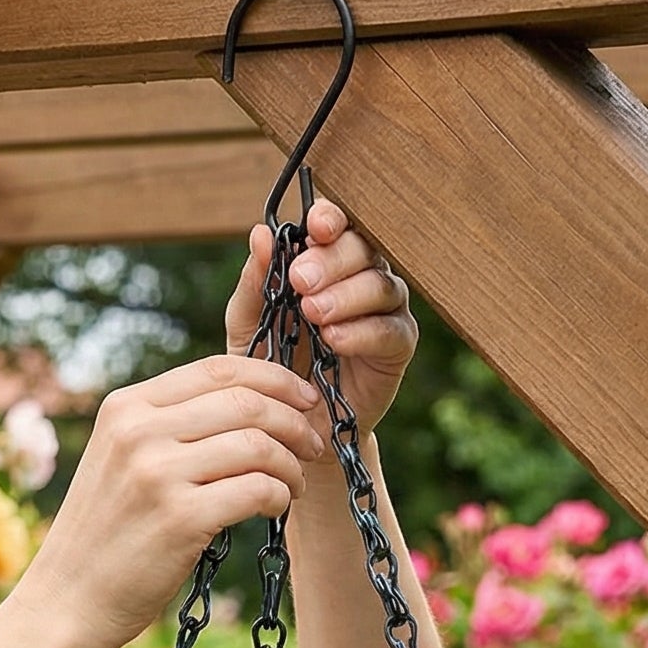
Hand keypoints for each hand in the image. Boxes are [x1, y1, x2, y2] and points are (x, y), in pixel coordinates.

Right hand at [29, 354, 326, 647]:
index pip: (218, 369)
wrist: (67, 603)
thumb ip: (166, 427)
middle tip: (314, 444)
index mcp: (125, 407)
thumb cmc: (104, 537)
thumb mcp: (119, 461)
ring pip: (258, 443)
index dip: (274, 378)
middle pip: (246, 401)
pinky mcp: (181, 519)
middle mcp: (139, 432)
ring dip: (292, 463)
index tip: (303, 399)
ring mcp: (158, 474)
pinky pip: (257, 489)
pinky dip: (280, 495)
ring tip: (295, 484)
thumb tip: (245, 402)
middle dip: (295, 420)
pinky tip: (277, 506)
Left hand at [223, 198, 418, 440]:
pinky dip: (363, 331)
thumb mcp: (250, 325)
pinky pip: (390, 329)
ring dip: (347, 294)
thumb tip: (260, 235)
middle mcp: (359, 278)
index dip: (332, 219)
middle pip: (364, 247)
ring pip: (382, 284)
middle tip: (302, 280)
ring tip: (314, 313)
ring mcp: (383, 310)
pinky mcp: (397, 347)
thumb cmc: (271, 368)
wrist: (291, 428)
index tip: (314, 227)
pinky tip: (335, 339)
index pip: (337, 226)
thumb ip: (254, 284)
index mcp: (325, 263)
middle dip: (332, 259)